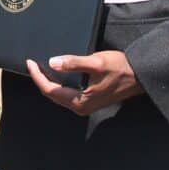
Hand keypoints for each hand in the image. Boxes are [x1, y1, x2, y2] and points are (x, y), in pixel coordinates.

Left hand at [26, 50, 143, 115]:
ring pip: (59, 95)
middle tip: (31, 63)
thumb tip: (52, 62)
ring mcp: (85, 105)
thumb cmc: (119, 68)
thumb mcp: (96, 62)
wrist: (138, 75)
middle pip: (53, 95)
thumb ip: (74, 63)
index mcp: (80, 101)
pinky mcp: (89, 99)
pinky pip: (67, 94)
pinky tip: (56, 73)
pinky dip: (58, 84)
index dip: (38, 76)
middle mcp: (81, 107)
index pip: (51, 91)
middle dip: (40, 80)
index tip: (30, 62)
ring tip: (40, 67)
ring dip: (49, 82)